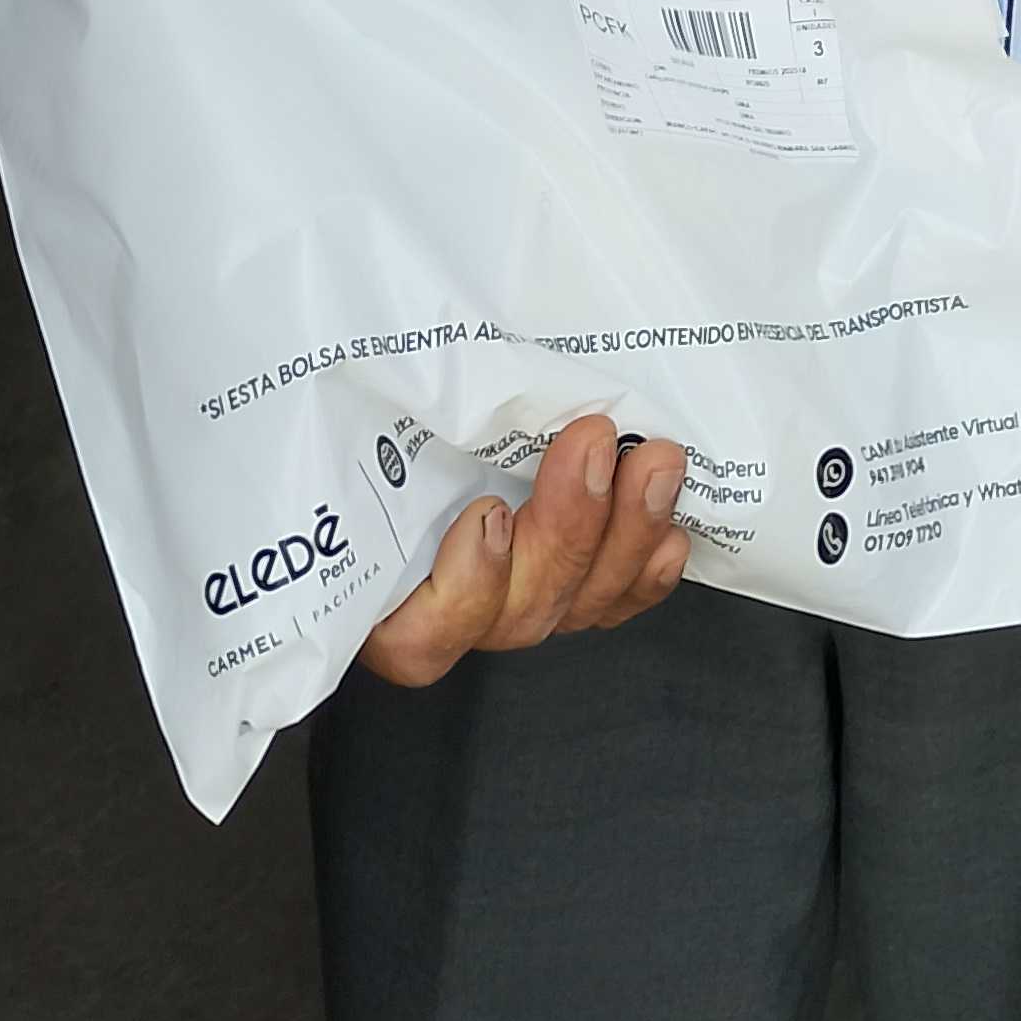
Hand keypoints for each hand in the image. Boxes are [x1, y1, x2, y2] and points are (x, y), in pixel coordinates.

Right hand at [354, 414, 689, 688]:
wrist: (401, 416)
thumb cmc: (357, 420)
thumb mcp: (349, 424)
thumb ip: (368, 428)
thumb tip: (382, 383)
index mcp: (380, 591)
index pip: (416, 636)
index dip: (465, 589)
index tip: (490, 513)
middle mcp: (446, 612)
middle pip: (515, 609)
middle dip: (568, 529)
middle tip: (594, 442)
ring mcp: (510, 603)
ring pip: (573, 603)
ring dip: (623, 533)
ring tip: (653, 463)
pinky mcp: (560, 586)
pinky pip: (608, 601)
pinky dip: (645, 570)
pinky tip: (671, 532)